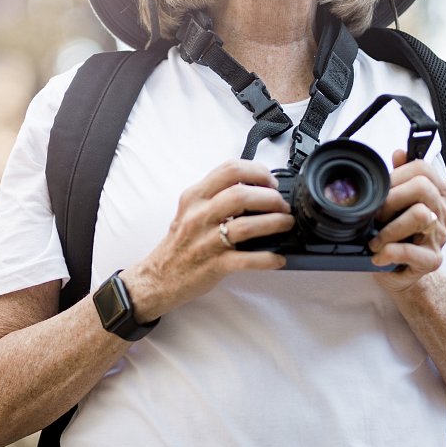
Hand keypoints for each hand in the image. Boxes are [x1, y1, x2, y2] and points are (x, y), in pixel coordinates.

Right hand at [120, 160, 293, 320]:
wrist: (158, 277)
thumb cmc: (179, 243)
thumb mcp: (190, 209)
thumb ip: (216, 195)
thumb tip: (254, 188)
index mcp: (195, 196)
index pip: (230, 169)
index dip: (258, 172)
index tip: (270, 181)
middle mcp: (199, 215)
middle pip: (241, 194)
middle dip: (271, 197)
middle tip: (282, 205)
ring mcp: (206, 240)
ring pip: (247, 225)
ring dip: (275, 223)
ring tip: (286, 224)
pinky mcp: (214, 265)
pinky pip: (247, 260)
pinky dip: (268, 258)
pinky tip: (278, 258)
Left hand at [370, 149, 445, 292]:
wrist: (401, 271)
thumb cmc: (397, 233)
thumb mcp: (396, 202)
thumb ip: (400, 175)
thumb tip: (400, 153)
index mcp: (438, 194)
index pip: (423, 169)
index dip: (397, 176)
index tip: (381, 190)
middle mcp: (443, 212)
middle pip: (423, 188)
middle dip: (391, 200)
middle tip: (376, 215)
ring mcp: (440, 236)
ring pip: (420, 216)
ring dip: (389, 229)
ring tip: (375, 240)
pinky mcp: (433, 260)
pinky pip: (411, 251)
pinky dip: (389, 252)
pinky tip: (380, 254)